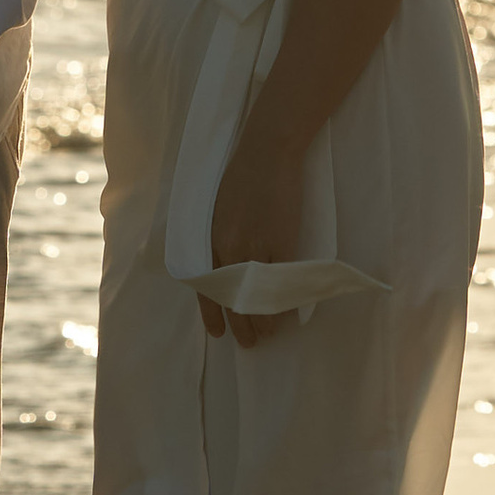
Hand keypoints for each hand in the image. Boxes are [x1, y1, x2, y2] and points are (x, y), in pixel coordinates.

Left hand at [202, 137, 305, 348]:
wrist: (266, 152)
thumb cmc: (242, 175)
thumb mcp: (218, 210)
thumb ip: (220, 238)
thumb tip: (226, 263)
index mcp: (209, 238)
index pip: (207, 288)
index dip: (212, 314)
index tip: (217, 333)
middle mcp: (229, 247)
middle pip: (231, 298)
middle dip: (240, 325)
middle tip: (249, 342)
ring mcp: (256, 246)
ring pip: (257, 296)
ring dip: (263, 319)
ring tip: (269, 333)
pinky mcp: (282, 241)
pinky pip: (282, 282)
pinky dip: (284, 300)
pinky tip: (287, 313)